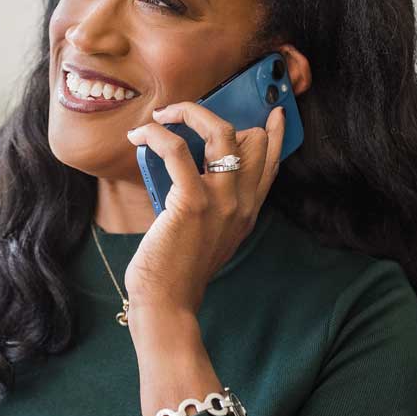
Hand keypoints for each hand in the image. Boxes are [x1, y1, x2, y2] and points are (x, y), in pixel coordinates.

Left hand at [124, 102, 284, 319]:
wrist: (168, 303)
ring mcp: (221, 201)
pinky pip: (178, 150)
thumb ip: (212, 208)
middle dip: (216, 114)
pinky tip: (141, 135)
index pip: (271, 163)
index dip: (275, 133)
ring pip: (221, 133)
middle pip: (251, 138)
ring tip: (162, 116)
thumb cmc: (177, 271)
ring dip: (189, 113)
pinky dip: (157, 135)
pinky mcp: (193, 202)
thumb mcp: (209, 237)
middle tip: (182, 113)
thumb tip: (189, 173)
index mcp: (247, 212)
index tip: (273, 112)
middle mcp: (241, 203)